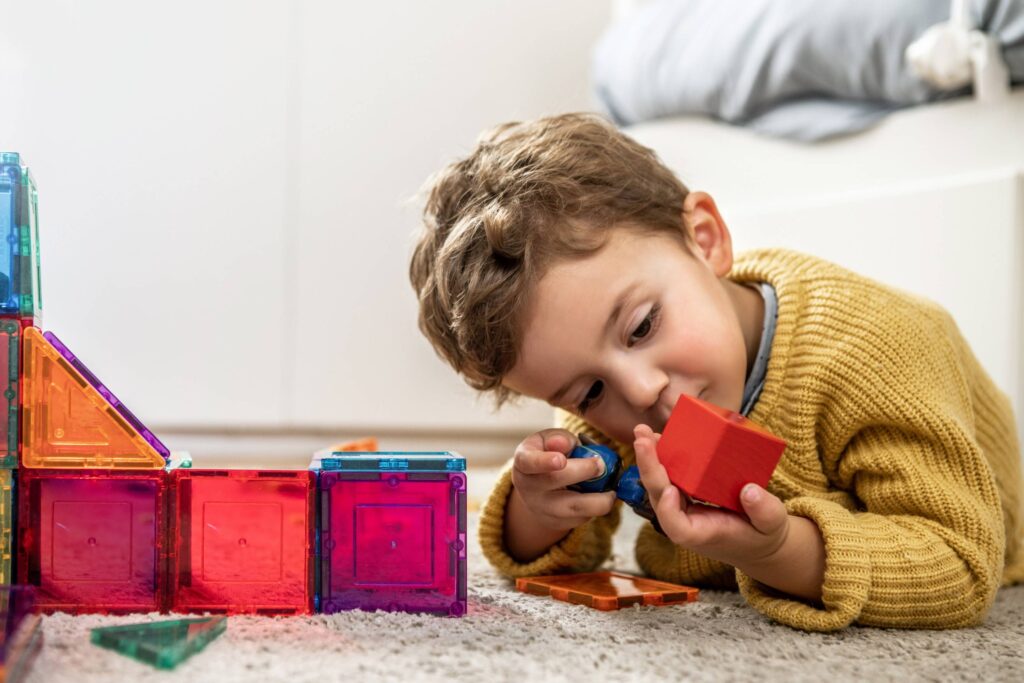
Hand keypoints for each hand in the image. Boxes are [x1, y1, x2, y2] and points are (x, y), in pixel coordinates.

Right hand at [510, 429, 616, 531]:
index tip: (560, 460)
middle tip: (601, 464)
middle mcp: (529, 488)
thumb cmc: (548, 454)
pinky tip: (598, 496)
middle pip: (556, 481)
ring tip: (611, 489)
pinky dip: (598, 506)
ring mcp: (542, 509)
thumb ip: (559, 439)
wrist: (539, 487)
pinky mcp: (558, 523)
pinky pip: (584, 517)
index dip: (544, 461)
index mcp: (524, 462)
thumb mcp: (549, 440)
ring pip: (575, 507)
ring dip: (600, 498)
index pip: (529, 462)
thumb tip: (564, 443)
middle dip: (584, 471)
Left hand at [632, 424, 789, 566]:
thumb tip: (750, 490)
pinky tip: (657, 438)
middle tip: (642, 440)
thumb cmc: (762, 533)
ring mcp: (680, 509)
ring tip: (643, 432)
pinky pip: (666, 478)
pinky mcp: (682, 496)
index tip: (670, 491)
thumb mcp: (772, 523)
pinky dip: (661, 459)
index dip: (669, 511)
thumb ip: (764, 510)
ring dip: (649, 459)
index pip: (678, 528)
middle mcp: (684, 522)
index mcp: (703, 534)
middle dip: (649, 468)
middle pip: (658, 499)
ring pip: (657, 486)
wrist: (755, 540)